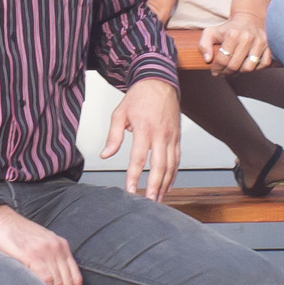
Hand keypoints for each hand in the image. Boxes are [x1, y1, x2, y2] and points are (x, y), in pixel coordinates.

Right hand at [0, 205, 82, 284]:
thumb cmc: (11, 232)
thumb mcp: (36, 242)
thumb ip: (46, 257)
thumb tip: (48, 282)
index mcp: (61, 245)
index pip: (76, 277)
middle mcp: (57, 248)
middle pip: (69, 283)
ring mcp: (45, 251)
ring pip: (59, 284)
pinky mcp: (32, 255)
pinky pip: (46, 280)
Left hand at [101, 77, 180, 201]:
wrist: (160, 82)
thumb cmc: (139, 97)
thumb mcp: (120, 113)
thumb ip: (113, 136)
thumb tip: (105, 155)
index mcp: (145, 129)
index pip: (139, 158)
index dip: (135, 176)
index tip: (130, 190)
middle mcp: (161, 134)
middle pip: (159, 166)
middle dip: (154, 187)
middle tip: (149, 203)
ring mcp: (172, 137)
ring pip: (171, 165)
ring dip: (165, 184)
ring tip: (158, 199)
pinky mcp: (178, 137)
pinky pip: (177, 159)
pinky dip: (174, 174)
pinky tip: (168, 185)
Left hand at [199, 11, 270, 76]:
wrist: (249, 17)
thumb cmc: (228, 28)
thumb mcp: (211, 32)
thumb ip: (204, 45)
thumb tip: (208, 59)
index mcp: (232, 34)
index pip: (222, 59)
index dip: (216, 68)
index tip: (215, 71)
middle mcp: (247, 38)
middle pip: (235, 66)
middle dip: (227, 72)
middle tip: (224, 71)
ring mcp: (259, 41)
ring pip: (249, 67)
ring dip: (241, 71)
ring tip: (236, 68)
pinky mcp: (269, 45)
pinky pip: (264, 64)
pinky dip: (256, 68)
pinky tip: (248, 64)